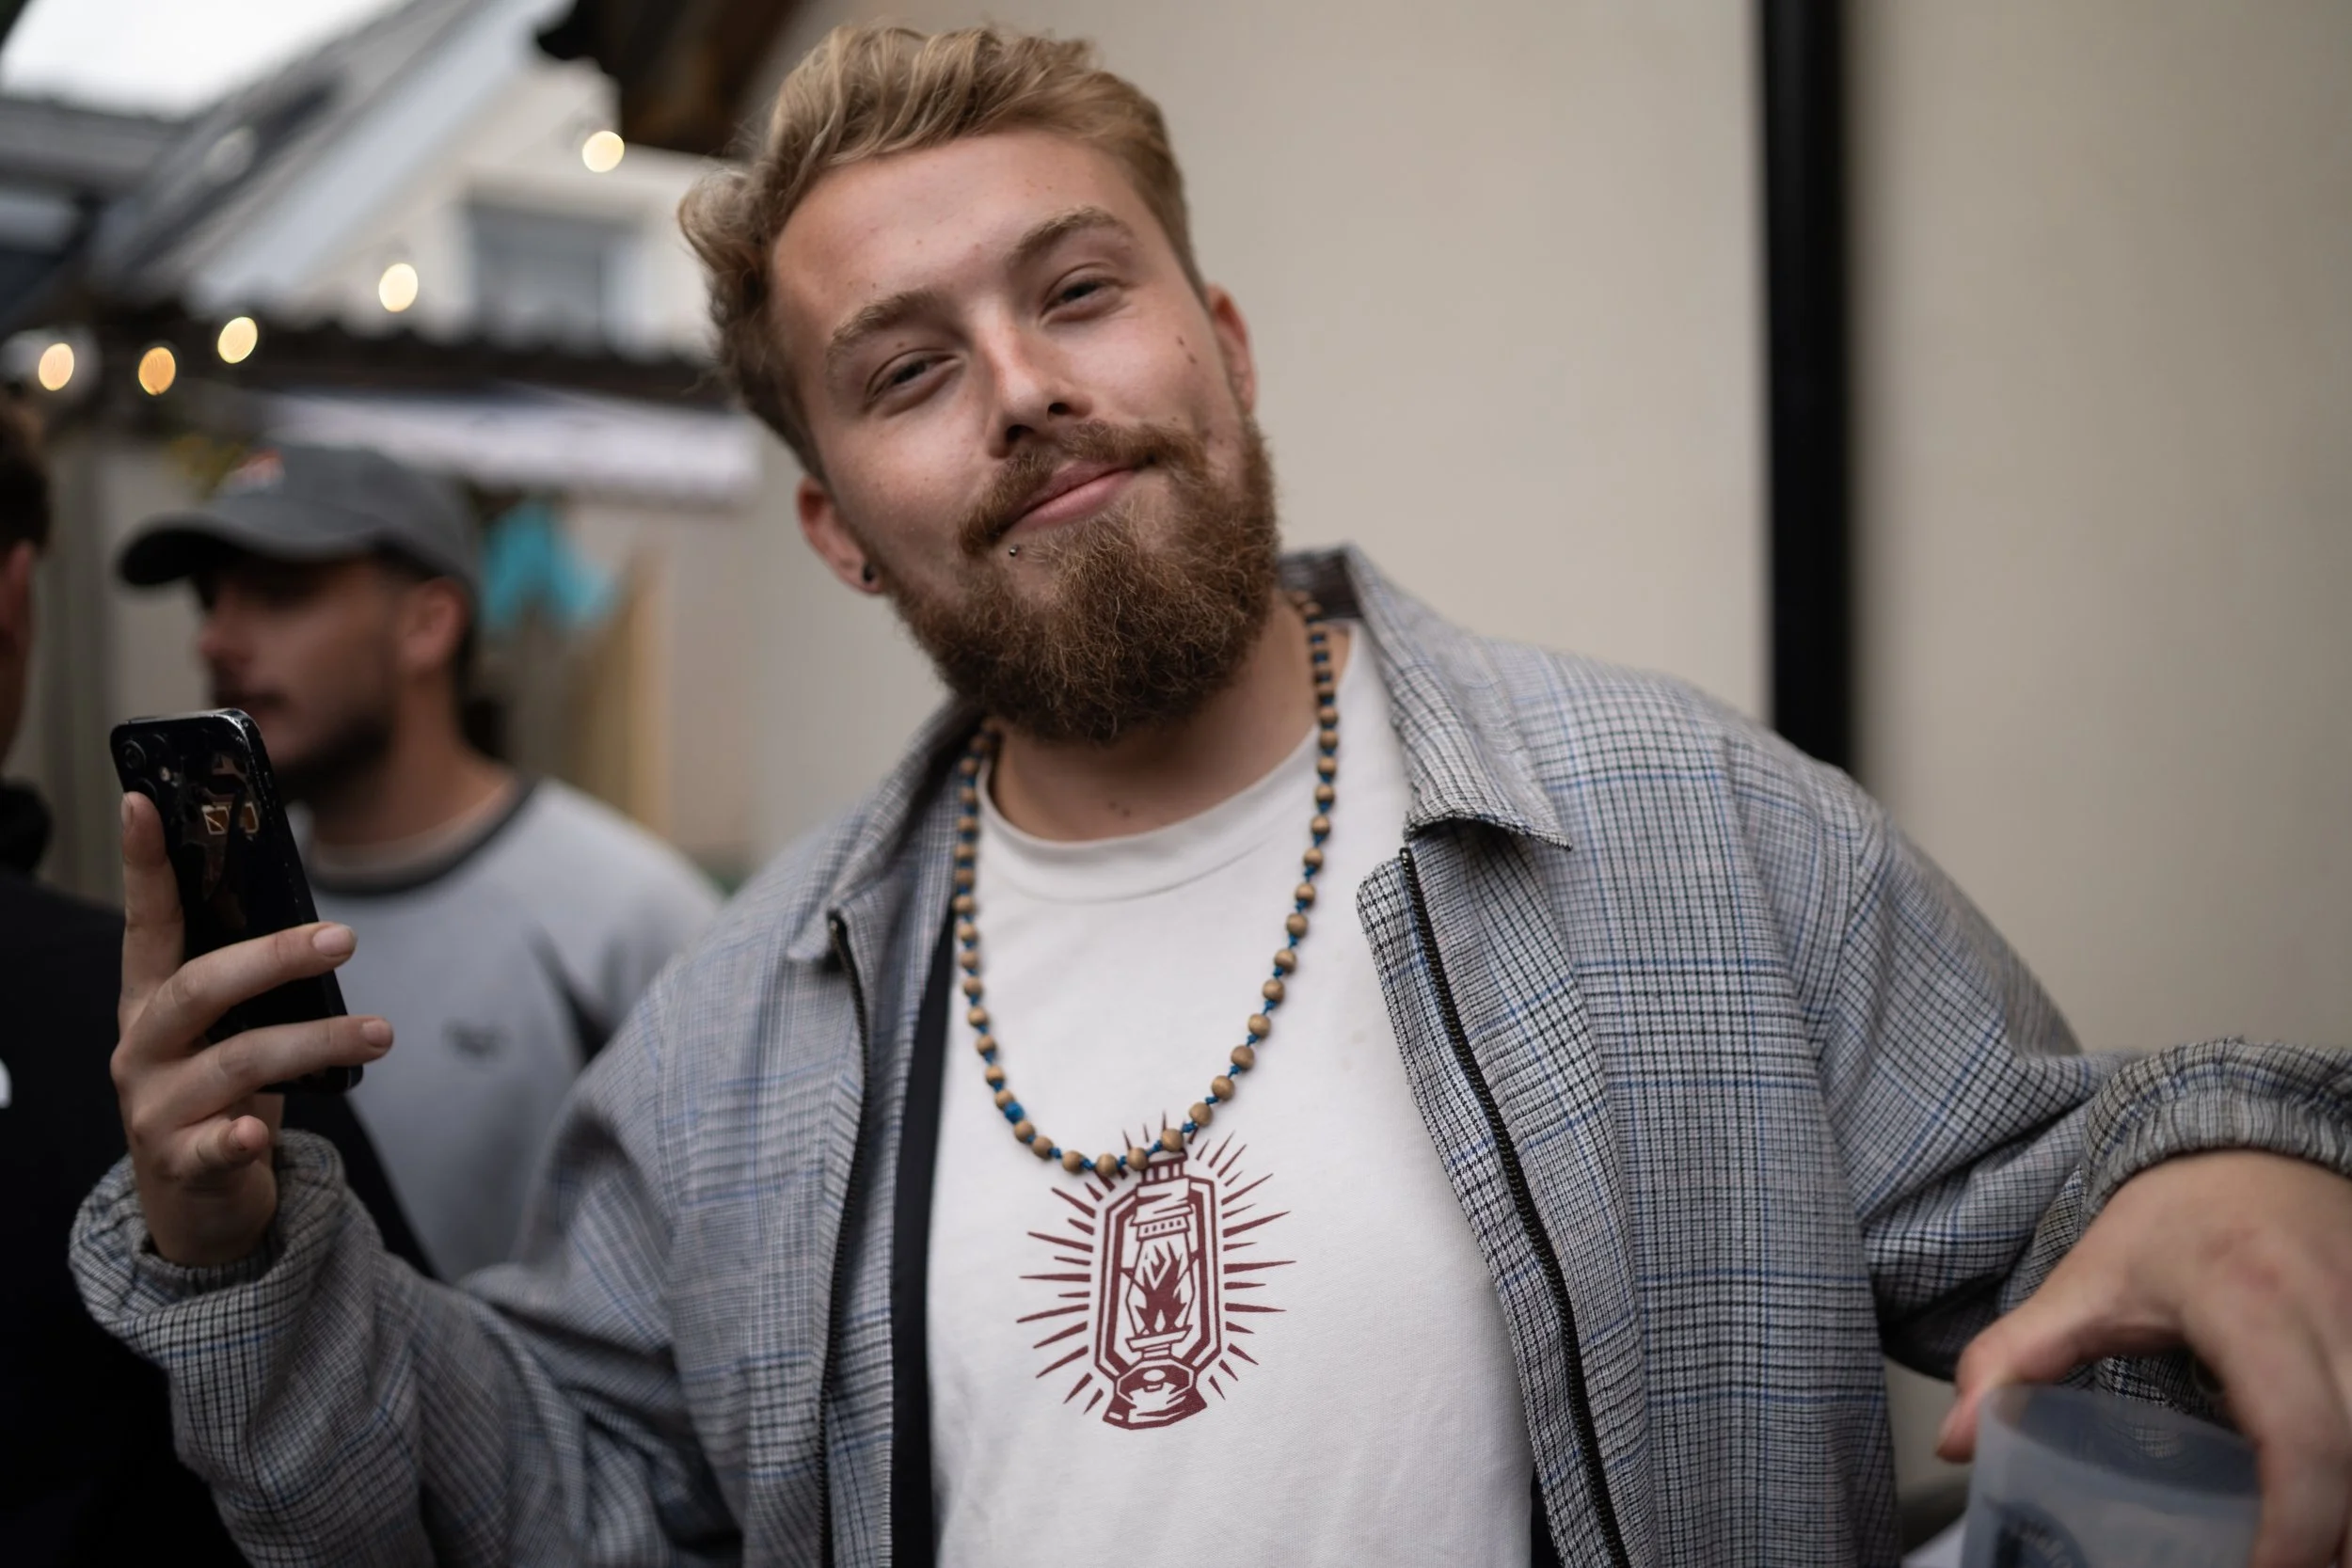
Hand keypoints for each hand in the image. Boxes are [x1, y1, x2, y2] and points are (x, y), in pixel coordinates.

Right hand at [112, 791, 392, 1266]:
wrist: (197, 1199)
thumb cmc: (224, 1090)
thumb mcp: (230, 1028)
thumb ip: (250, 981)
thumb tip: (320, 922)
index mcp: (151, 1000)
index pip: (147, 922)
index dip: (142, 864)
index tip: (142, 801)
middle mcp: (140, 1047)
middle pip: (198, 988)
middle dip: (273, 958)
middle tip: (345, 940)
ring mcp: (153, 1106)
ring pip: (234, 1063)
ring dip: (313, 1042)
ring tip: (382, 1032)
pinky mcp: (178, 1163)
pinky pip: (209, 1148)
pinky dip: (235, 1138)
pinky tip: (257, 1135)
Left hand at [1940, 1149, 2351, 1567]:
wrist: (2253, 1146)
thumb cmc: (2175, 1218)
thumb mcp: (2084, 1280)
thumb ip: (2013, 1359)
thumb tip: (1957, 1440)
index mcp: (2252, 1304)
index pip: (2302, 1437)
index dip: (2297, 1524)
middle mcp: (2338, 1318)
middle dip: (2339, 1544)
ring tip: (2309, 1555)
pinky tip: (2336, 1517)